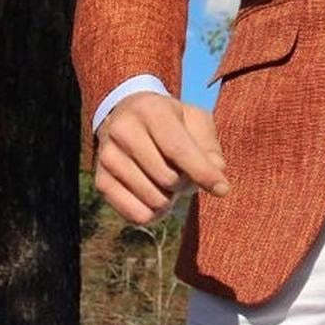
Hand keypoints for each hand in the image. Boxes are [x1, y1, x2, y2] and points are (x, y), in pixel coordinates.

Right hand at [94, 91, 229, 225]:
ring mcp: (107, 157)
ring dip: (171, 198)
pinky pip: (136, 214)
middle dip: (187, 183)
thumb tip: (217, 171)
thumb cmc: (171, 119)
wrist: (128, 115)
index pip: (178, 149)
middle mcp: (123, 131)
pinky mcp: (101, 181)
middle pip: (167, 177)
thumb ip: (209, 144)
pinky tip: (158, 196)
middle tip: (188, 174)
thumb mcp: (195, 119)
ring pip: (153, 199)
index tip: (223, 189)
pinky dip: (155, 213)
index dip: (202, 171)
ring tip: (170, 180)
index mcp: (150, 110)